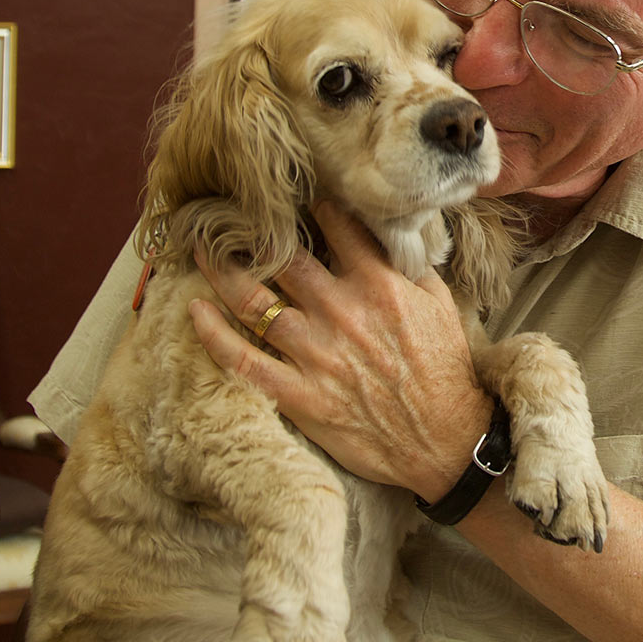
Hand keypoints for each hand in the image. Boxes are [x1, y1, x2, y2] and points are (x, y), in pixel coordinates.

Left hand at [189, 202, 492, 496]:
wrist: (446, 439)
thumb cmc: (445, 371)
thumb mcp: (440, 306)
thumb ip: (410, 268)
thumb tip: (390, 238)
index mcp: (380, 285)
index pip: (338, 228)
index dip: (315, 208)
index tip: (300, 202)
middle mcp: (342, 312)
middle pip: (284, 258)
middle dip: (254, 232)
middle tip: (230, 216)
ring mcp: (317, 354)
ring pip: (254, 302)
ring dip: (221, 271)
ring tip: (201, 249)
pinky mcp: (300, 395)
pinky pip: (243, 361)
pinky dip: (213, 335)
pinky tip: (195, 311)